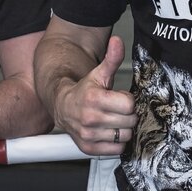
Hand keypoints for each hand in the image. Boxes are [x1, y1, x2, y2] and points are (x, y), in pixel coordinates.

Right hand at [54, 35, 136, 156]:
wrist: (62, 106)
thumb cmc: (84, 90)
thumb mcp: (99, 73)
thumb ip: (111, 58)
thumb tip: (117, 41)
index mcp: (94, 98)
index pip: (129, 104)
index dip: (128, 100)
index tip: (120, 98)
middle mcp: (90, 118)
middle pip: (130, 121)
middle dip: (127, 114)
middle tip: (118, 110)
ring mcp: (89, 135)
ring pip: (125, 136)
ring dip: (123, 128)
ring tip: (114, 120)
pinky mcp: (89, 148)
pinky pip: (117, 149)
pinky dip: (116, 142)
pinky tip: (109, 131)